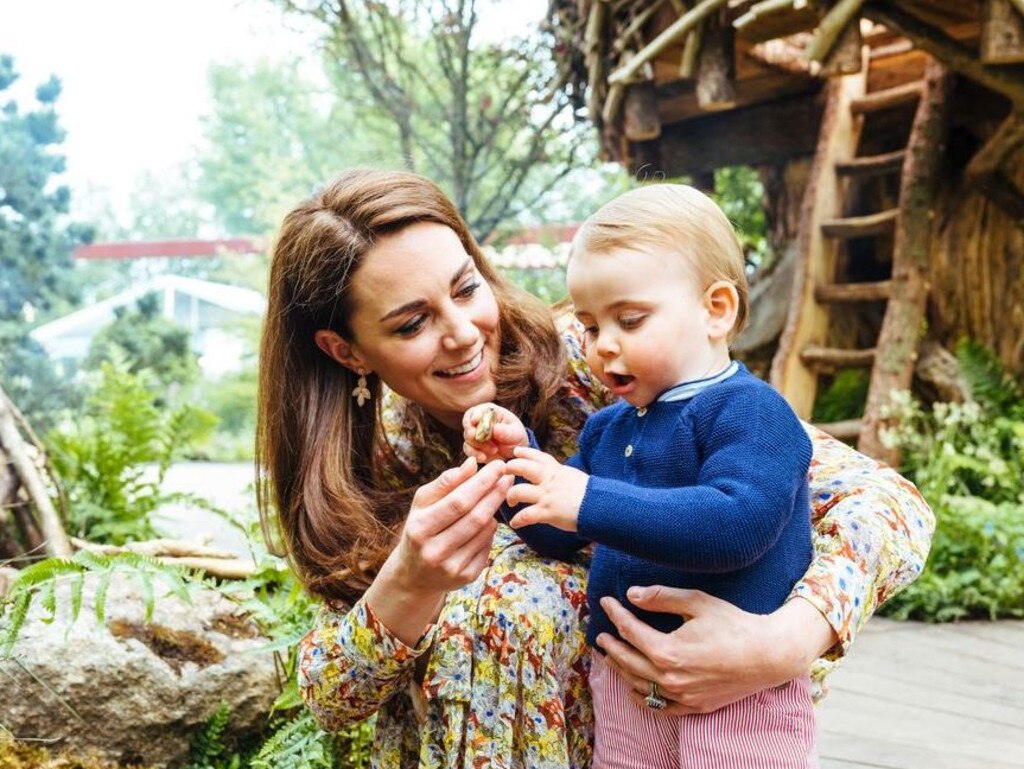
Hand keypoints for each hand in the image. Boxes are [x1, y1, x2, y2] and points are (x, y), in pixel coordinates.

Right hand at [367, 456, 512, 644]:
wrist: (414, 574)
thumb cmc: (420, 528)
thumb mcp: (423, 504)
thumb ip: (446, 482)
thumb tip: (472, 463)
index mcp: (420, 529)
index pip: (458, 501)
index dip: (481, 483)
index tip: (497, 466)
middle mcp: (434, 552)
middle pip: (475, 517)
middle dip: (495, 493)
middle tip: (507, 476)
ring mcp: (451, 568)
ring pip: (485, 531)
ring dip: (494, 510)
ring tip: (497, 495)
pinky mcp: (466, 578)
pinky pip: (487, 546)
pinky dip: (490, 530)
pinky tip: (487, 521)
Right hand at [462, 403, 527, 462]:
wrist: (515, 450)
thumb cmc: (516, 436)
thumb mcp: (516, 433)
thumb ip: (506, 431)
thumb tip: (495, 429)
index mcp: (489, 412)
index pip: (476, 411)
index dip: (474, 415)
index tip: (475, 421)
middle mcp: (478, 421)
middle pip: (468, 425)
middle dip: (474, 434)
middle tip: (485, 440)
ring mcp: (474, 434)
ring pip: (467, 439)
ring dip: (478, 446)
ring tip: (494, 450)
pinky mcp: (473, 447)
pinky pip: (468, 450)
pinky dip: (475, 454)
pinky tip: (484, 458)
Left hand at [504, 446, 587, 531]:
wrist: (599, 506)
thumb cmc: (590, 493)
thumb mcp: (573, 476)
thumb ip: (559, 475)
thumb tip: (553, 474)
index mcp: (556, 470)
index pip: (537, 456)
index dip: (524, 452)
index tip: (515, 452)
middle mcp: (548, 480)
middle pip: (522, 467)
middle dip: (510, 468)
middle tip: (505, 473)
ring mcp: (546, 496)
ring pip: (518, 491)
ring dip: (510, 496)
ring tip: (510, 502)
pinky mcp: (547, 512)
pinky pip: (525, 515)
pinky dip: (517, 520)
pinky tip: (515, 523)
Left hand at [595, 587, 835, 714]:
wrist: (769, 655)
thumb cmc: (734, 625)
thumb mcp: (697, 602)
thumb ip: (661, 598)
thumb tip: (632, 595)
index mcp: (668, 651)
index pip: (630, 631)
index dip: (615, 614)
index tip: (606, 602)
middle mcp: (670, 678)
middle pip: (628, 661)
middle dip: (611, 646)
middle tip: (600, 634)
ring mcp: (682, 696)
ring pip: (639, 686)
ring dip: (621, 670)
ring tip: (611, 657)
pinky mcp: (695, 706)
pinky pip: (659, 707)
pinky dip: (642, 698)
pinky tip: (634, 689)